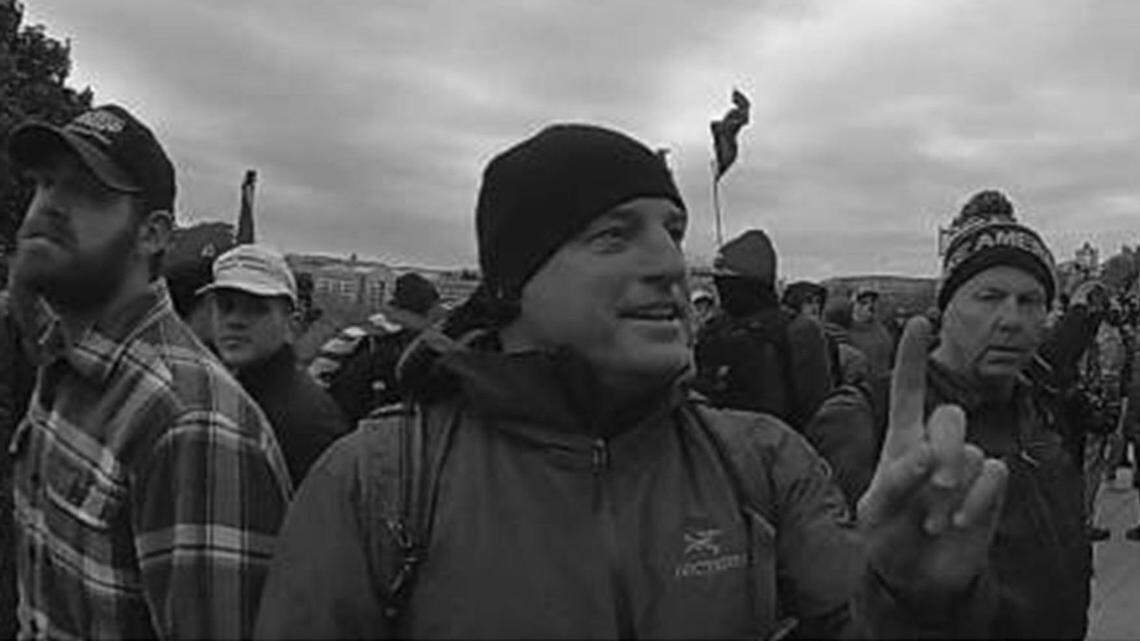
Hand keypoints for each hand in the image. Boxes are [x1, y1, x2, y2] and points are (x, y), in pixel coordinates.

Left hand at [857, 317, 1007, 598]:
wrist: (917, 578)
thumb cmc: (888, 537)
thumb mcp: (877, 511)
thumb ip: (896, 481)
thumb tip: (926, 455)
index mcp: (900, 440)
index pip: (908, 390)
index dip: (912, 357)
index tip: (918, 322)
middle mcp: (935, 445)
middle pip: (950, 416)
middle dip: (943, 448)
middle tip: (934, 485)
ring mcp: (964, 465)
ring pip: (971, 449)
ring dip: (954, 489)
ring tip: (933, 522)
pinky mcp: (988, 489)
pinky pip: (995, 474)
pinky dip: (978, 501)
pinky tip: (960, 523)